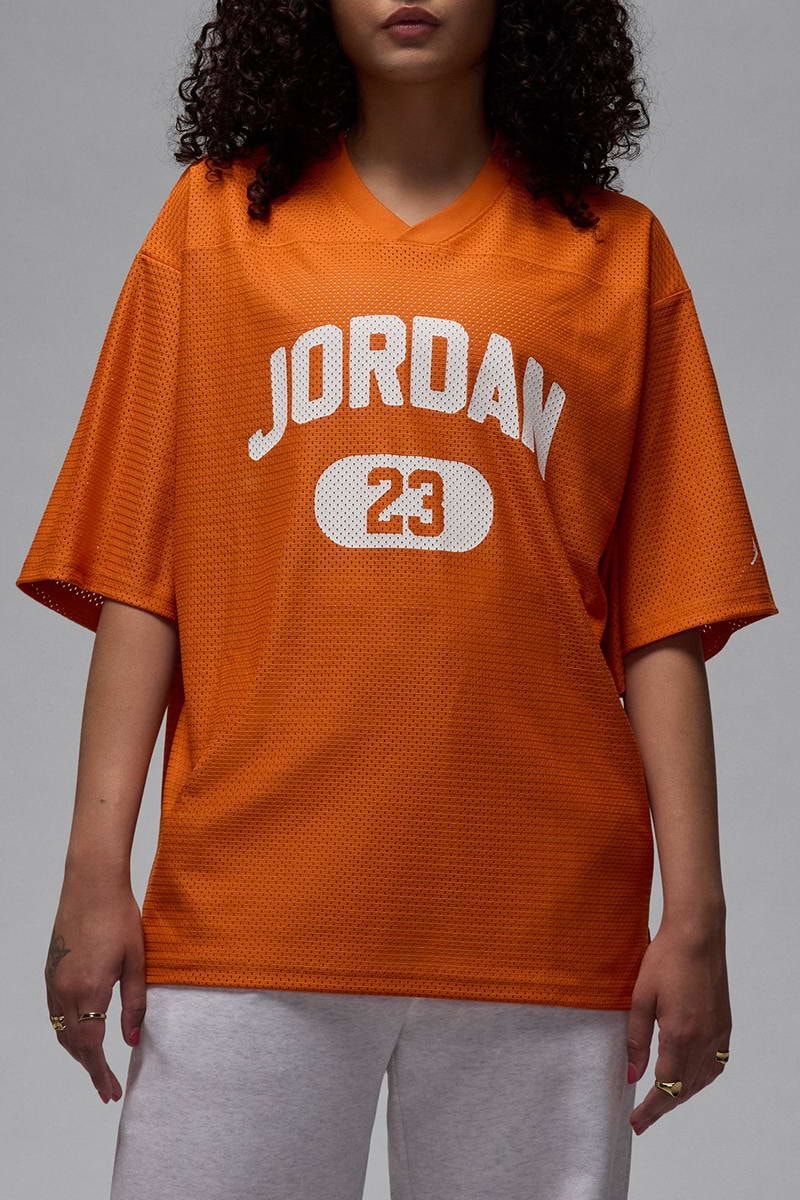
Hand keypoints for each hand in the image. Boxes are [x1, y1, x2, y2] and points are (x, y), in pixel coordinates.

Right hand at [44, 881, 146, 1103]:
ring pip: (60, 1029)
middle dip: (90, 1068)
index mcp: (88, 989)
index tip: (111, 1092)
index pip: (91, 1046)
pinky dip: (67, 1030)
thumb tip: (132, 1040)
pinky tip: (80, 1032)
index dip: (101, 1073)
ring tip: (97, 1066)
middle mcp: (64, 989)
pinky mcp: (50, 969)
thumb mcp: (136, 961)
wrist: (91, 882)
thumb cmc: (120, 916)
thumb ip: (134, 1004)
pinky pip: (55, 1011)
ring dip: (77, 1051)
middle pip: (73, 1043)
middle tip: (107, 1087)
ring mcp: (53, 979)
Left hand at [626, 921, 730, 1134]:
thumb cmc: (665, 960)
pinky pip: (715, 1065)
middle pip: (685, 1089)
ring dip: (682, 1095)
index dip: (650, 1109)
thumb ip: (636, 1040)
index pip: (665, 1087)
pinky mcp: (725, 1026)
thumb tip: (631, 1075)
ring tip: (661, 1100)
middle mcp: (704, 1040)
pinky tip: (688, 1078)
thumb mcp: (640, 998)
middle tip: (643, 1117)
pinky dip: (700, 1079)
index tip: (636, 1123)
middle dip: (663, 1106)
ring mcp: (718, 1034)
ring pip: (702, 1080)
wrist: (697, 935)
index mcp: (680, 1035)